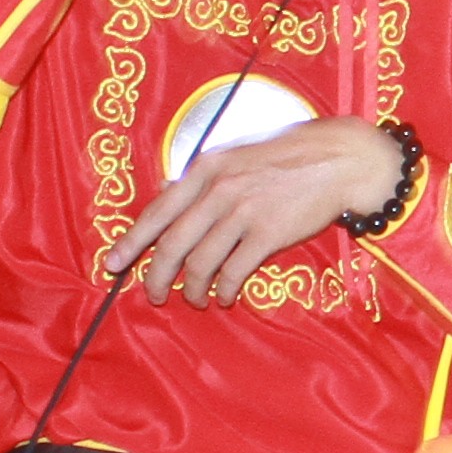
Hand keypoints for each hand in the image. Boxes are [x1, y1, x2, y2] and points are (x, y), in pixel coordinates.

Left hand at [98, 114, 403, 303]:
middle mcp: (218, 190)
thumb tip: (168, 194)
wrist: (339, 159)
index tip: (112, 264)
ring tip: (194, 299)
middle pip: (172, 244)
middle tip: (155, 295)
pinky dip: (224, 289)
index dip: (131, 241)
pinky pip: (233, 271)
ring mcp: (243, 212)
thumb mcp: (237, 154)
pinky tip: (225, 296)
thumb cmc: (289, 155)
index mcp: (206, 168)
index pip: (157, 210)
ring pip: (200, 263)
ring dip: (192, 289)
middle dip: (157, 276)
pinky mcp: (268, 233)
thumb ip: (204, 177)